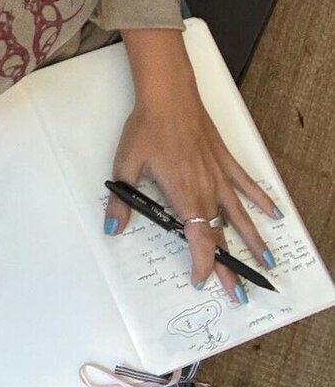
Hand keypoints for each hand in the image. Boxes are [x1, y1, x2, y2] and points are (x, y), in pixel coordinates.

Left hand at [104, 29, 280, 302]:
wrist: (168, 94)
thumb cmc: (146, 127)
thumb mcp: (125, 165)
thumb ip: (121, 200)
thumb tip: (113, 227)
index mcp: (184, 194)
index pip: (199, 238)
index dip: (202, 264)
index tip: (200, 280)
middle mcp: (207, 189)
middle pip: (222, 234)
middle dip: (230, 265)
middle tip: (239, 292)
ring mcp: (219, 174)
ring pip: (240, 214)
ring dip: (254, 240)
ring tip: (267, 262)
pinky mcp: (225, 159)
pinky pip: (247, 184)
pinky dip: (261, 199)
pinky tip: (274, 213)